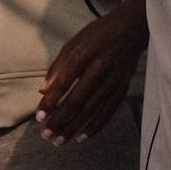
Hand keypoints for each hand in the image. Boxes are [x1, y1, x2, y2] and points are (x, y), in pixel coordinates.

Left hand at [38, 0, 146, 142]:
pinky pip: (108, 112)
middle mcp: (99, 69)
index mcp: (84, 54)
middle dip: (61, 120)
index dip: (51, 101)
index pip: (64, 82)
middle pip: (78, 101)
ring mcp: (113, 80)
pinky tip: (82, 137)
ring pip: (92, 110)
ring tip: (60, 140)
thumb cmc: (97, 35)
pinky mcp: (122, 88)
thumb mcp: (73, 43)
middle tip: (46, 135)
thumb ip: (58, 67)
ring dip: (75, 128)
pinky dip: (95, 126)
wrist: (131, 29)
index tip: (39, 116)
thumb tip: (43, 90)